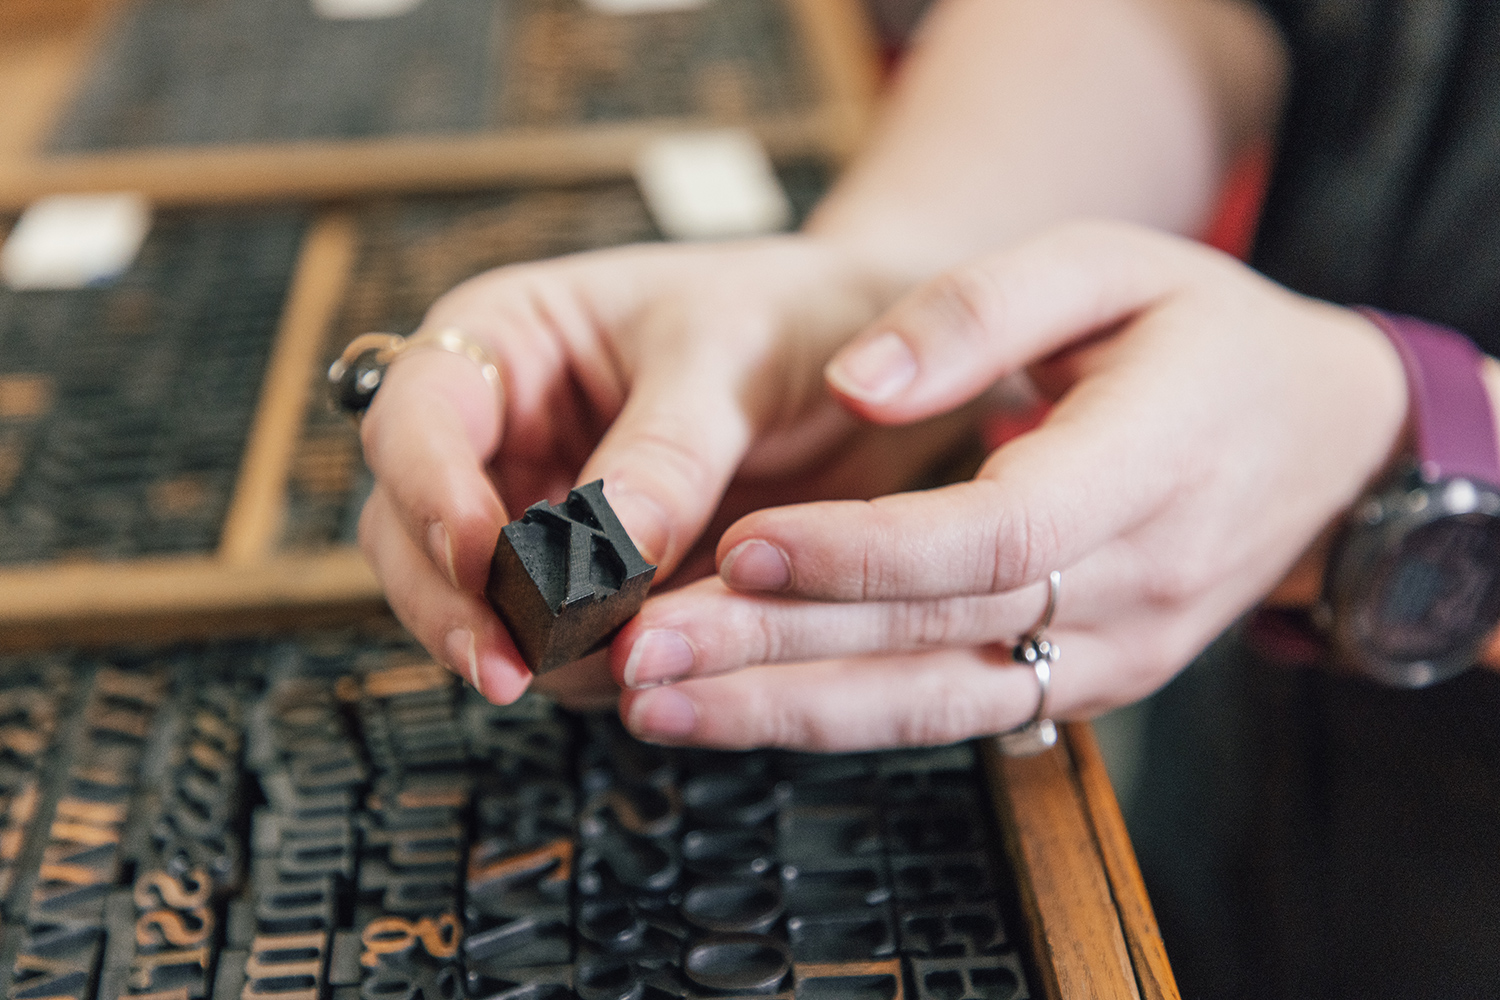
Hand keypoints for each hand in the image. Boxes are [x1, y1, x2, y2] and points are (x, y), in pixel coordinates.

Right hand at [356, 235, 976, 703]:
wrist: (872, 366)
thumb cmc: (785, 316)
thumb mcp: (726, 360)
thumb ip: (666, 454)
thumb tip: (603, 557)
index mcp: (504, 341)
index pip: (413, 419)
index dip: (429, 495)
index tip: (485, 561)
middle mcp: (501, 435)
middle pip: (409, 534)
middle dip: (456, 604)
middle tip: (512, 668)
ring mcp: (538, 521)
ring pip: (475, 609)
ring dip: (530, 650)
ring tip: (623, 661)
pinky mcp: (591, 590)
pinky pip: (564, 649)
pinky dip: (597, 671)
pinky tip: (659, 671)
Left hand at [611, 221, 1409, 749]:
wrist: (1321, 440)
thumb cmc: (1203, 335)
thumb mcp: (1112, 264)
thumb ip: (980, 310)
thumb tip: (852, 386)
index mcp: (1152, 463)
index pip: (993, 536)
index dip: (861, 553)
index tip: (739, 545)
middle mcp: (1140, 583)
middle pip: (942, 636)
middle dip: (780, 651)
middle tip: (640, 655)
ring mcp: (1120, 654)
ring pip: (939, 705)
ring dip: (790, 714)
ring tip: (659, 708)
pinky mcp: (1092, 686)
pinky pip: (959, 715)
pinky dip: (845, 720)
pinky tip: (745, 716)